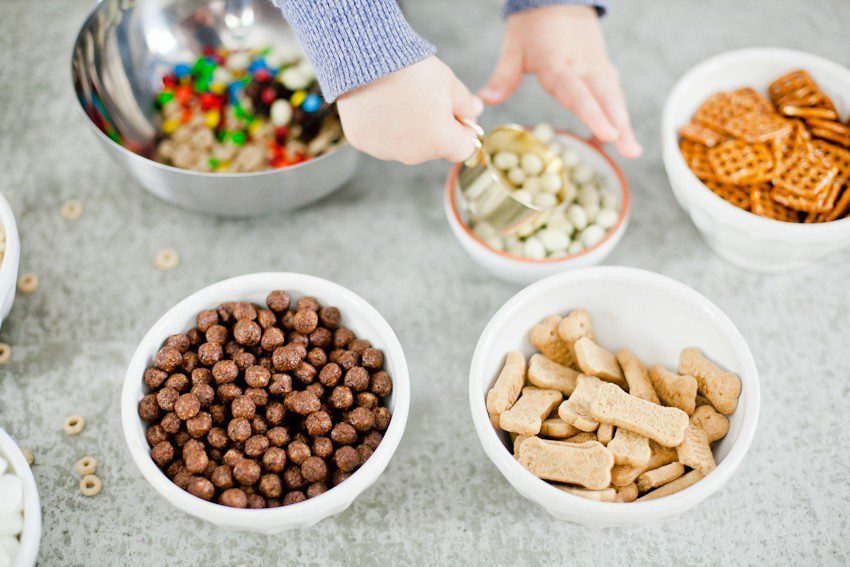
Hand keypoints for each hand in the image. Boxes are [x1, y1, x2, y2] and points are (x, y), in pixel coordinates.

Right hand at [336, 56, 483, 163]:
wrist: (366, 58)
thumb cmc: (412, 69)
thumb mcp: (448, 82)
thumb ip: (466, 103)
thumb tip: (476, 112)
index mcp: (440, 142)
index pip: (463, 149)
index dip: (464, 131)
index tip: (457, 114)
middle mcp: (413, 155)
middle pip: (433, 148)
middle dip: (435, 130)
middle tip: (425, 100)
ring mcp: (385, 151)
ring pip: (406, 146)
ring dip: (409, 130)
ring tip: (400, 99)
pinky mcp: (362, 142)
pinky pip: (380, 139)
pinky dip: (382, 127)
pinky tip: (379, 104)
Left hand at [479, 5, 640, 157]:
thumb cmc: (532, 25)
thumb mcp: (513, 48)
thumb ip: (503, 77)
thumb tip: (485, 100)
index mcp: (559, 64)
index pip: (578, 93)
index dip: (593, 115)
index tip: (607, 134)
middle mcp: (583, 67)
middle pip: (605, 98)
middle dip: (618, 124)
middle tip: (630, 150)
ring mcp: (596, 66)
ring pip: (613, 96)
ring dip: (624, 122)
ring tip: (632, 150)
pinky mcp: (602, 67)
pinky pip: (613, 91)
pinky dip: (619, 111)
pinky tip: (623, 132)